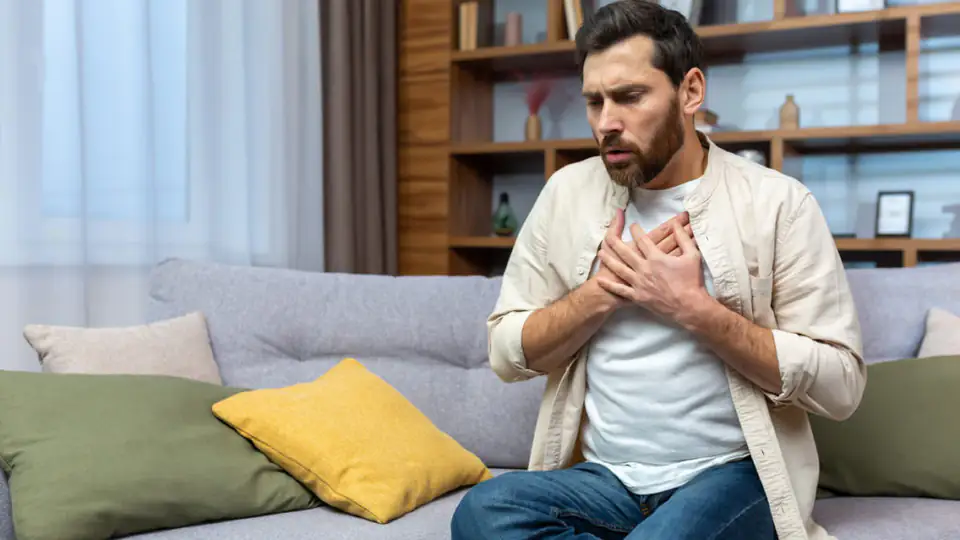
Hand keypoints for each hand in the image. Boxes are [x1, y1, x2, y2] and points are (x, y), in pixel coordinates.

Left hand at [595, 218, 709, 321]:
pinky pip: (621, 290)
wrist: (689, 306)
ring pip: (620, 269)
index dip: (636, 231)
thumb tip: (676, 224)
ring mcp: (639, 283)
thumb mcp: (692, 255)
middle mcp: (644, 268)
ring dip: (608, 261)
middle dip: (615, 243)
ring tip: (600, 253)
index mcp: (656, 258)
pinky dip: (610, 285)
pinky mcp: (638, 296)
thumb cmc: (692, 280)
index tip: (633, 226)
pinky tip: (601, 280)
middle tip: (608, 237)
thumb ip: (683, 238)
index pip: (642, 240)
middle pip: (625, 252)